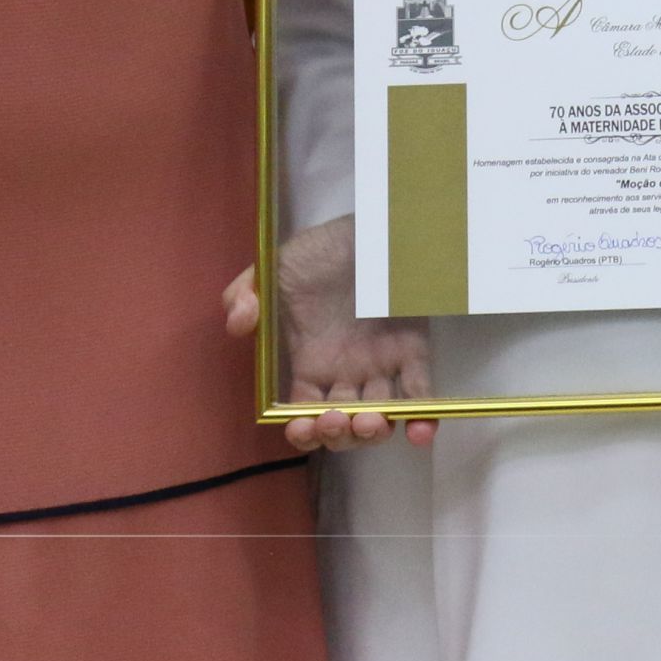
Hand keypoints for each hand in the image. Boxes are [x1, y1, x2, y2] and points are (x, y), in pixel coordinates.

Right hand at [223, 214, 435, 450]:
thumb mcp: (272, 267)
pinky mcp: (412, 349)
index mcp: (310, 364)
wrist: (369, 226)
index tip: (302, 426)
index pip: (304, 416)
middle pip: (343, 426)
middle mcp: (346, 372)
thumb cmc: (320, 250)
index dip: (302, 433)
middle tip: (338, 417)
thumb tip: (238, 325)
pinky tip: (419, 431)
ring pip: (379, 416)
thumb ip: (244, 293)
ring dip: (374, 432)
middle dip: (338, 435)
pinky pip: (420, 391)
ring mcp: (380, 363)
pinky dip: (423, 417)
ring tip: (370, 421)